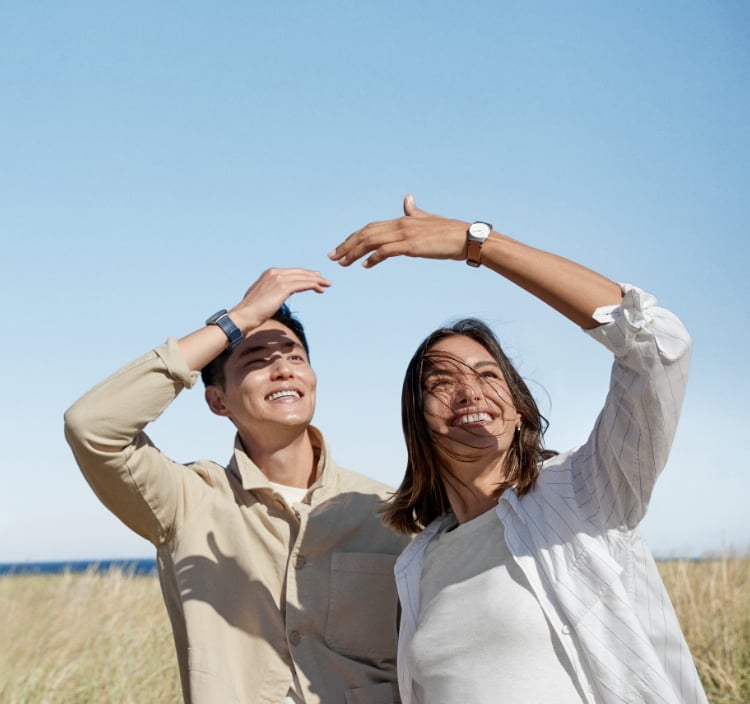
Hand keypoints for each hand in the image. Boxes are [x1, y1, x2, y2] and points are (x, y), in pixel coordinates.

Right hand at [229, 268, 330, 332]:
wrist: (244, 315)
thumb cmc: (252, 311)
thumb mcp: (263, 296)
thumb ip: (272, 292)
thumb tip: (278, 295)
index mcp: (270, 273)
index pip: (292, 272)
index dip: (305, 275)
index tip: (314, 278)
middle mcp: (274, 273)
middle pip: (300, 272)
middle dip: (314, 276)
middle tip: (325, 280)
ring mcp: (279, 279)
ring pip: (303, 277)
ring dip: (317, 281)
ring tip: (327, 285)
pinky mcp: (283, 287)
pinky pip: (302, 284)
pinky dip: (313, 285)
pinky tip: (320, 289)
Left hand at [329, 194, 468, 267]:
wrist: (467, 238)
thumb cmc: (450, 232)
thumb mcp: (428, 220)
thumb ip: (414, 212)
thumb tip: (407, 199)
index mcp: (403, 220)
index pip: (372, 227)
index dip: (355, 237)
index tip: (342, 247)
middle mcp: (401, 224)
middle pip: (366, 233)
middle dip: (347, 244)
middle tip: (332, 256)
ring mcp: (406, 234)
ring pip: (372, 241)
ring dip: (354, 252)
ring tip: (342, 263)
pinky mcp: (412, 246)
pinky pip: (387, 251)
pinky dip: (374, 257)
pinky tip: (365, 265)